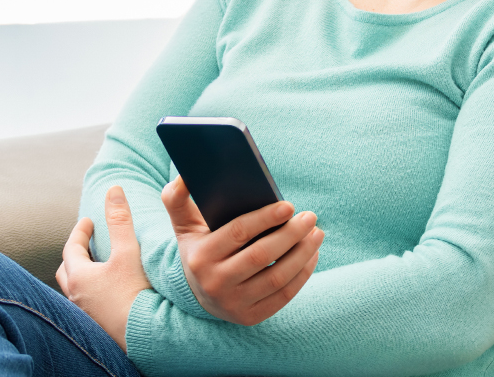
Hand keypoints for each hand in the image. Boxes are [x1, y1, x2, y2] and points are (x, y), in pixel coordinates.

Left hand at [56, 186, 151, 350]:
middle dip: (76, 253)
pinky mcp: (97, 325)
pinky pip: (86, 303)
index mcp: (79, 276)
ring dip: (82, 274)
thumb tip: (114, 190)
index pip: (71, 247)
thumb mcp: (128, 251)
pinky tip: (107, 293)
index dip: (80, 231)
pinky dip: (92, 292)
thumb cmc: (133, 293)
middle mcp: (76, 296)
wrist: (142, 335)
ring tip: (97, 267)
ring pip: (75, 289)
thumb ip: (121, 220)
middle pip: (67, 270)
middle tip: (88, 242)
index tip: (88, 221)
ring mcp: (85, 313)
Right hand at [161, 176, 323, 325]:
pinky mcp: (250, 317)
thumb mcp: (183, 224)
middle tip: (310, 217)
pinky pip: (284, 296)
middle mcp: (215, 283)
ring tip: (317, 233)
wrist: (196, 294)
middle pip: (261, 255)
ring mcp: (233, 304)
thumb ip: (176, 198)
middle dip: (291, 234)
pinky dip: (303, 274)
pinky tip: (312, 255)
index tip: (289, 205)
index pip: (238, 232)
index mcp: (200, 256)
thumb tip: (185, 176)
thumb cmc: (198, 247)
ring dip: (303, 253)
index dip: (266, 218)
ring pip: (277, 277)